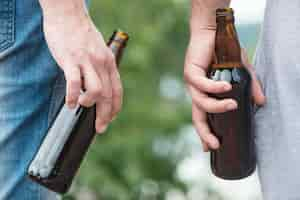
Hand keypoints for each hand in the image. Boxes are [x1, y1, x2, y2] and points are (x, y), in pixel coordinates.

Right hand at [41, 1, 122, 132]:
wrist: (68, 14)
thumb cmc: (81, 34)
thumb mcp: (98, 50)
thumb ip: (100, 67)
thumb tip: (99, 85)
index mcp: (109, 62)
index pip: (117, 90)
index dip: (116, 108)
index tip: (111, 119)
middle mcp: (102, 63)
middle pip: (108, 96)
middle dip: (105, 115)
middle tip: (100, 128)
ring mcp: (87, 62)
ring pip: (96, 91)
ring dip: (90, 104)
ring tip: (81, 105)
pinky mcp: (71, 60)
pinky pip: (74, 83)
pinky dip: (72, 97)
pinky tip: (69, 103)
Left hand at [184, 30, 265, 151]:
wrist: (212, 32)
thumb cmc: (225, 53)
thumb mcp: (241, 72)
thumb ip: (250, 87)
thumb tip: (262, 103)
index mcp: (205, 95)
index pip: (203, 118)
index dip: (205, 133)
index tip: (210, 149)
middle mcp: (196, 92)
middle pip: (197, 117)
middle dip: (205, 133)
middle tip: (216, 144)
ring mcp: (192, 83)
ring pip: (201, 102)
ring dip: (217, 106)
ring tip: (233, 104)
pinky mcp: (190, 71)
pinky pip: (201, 84)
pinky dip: (214, 88)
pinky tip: (227, 87)